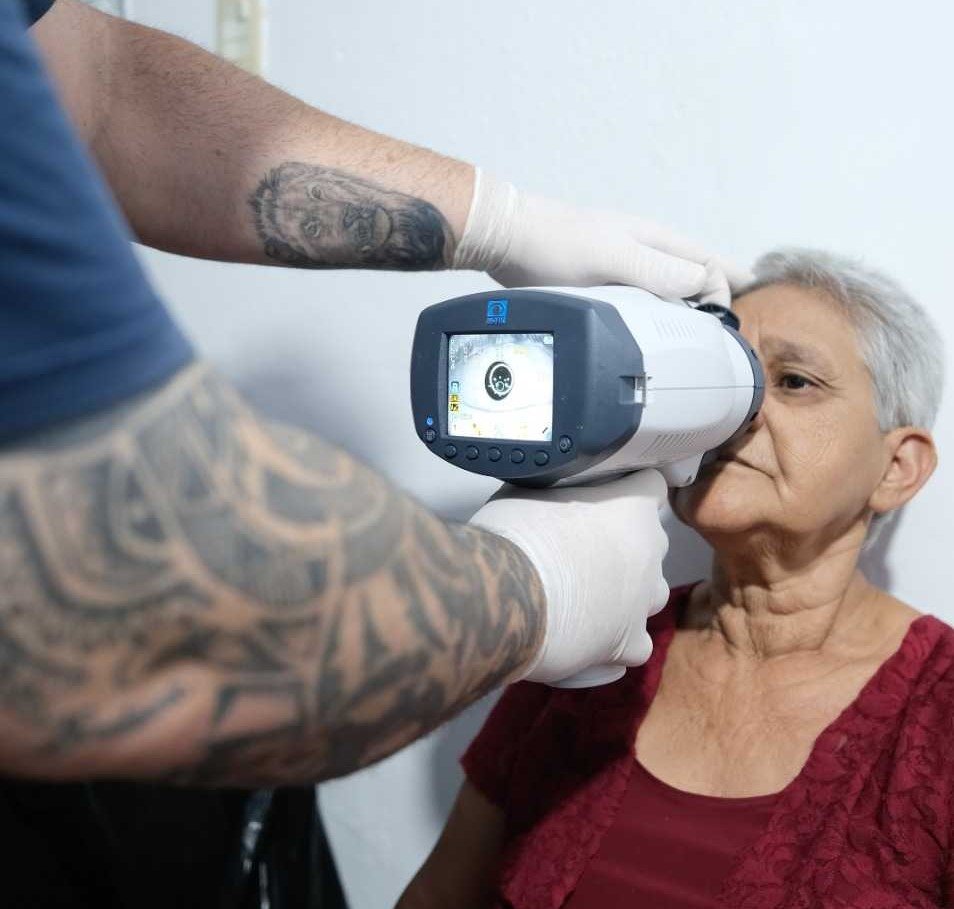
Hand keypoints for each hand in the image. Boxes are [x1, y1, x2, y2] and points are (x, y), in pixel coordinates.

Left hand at [453, 170, 750, 306]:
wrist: (510, 237)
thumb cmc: (558, 244)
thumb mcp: (613, 258)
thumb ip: (658, 272)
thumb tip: (703, 287)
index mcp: (657, 241)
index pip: (709, 267)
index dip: (722, 296)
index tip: (719, 329)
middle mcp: (647, 250)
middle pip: (696, 270)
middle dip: (722, 289)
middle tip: (741, 317)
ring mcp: (625, 262)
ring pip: (671, 281)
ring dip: (692, 299)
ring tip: (709, 323)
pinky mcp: (604, 277)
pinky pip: (645, 293)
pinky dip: (661, 307)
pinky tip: (657, 323)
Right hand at [469, 470, 670, 684]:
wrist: (507, 596)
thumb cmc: (516, 535)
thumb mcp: (527, 492)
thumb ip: (552, 493)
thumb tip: (543, 494)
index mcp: (632, 507)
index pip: (651, 485)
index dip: (631, 490)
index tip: (610, 496)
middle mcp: (649, 553)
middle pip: (652, 543)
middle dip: (625, 546)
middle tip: (581, 551)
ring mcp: (644, 601)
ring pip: (652, 594)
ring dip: (629, 594)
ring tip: (588, 598)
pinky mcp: (630, 643)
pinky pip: (636, 643)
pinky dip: (618, 642)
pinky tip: (591, 639)